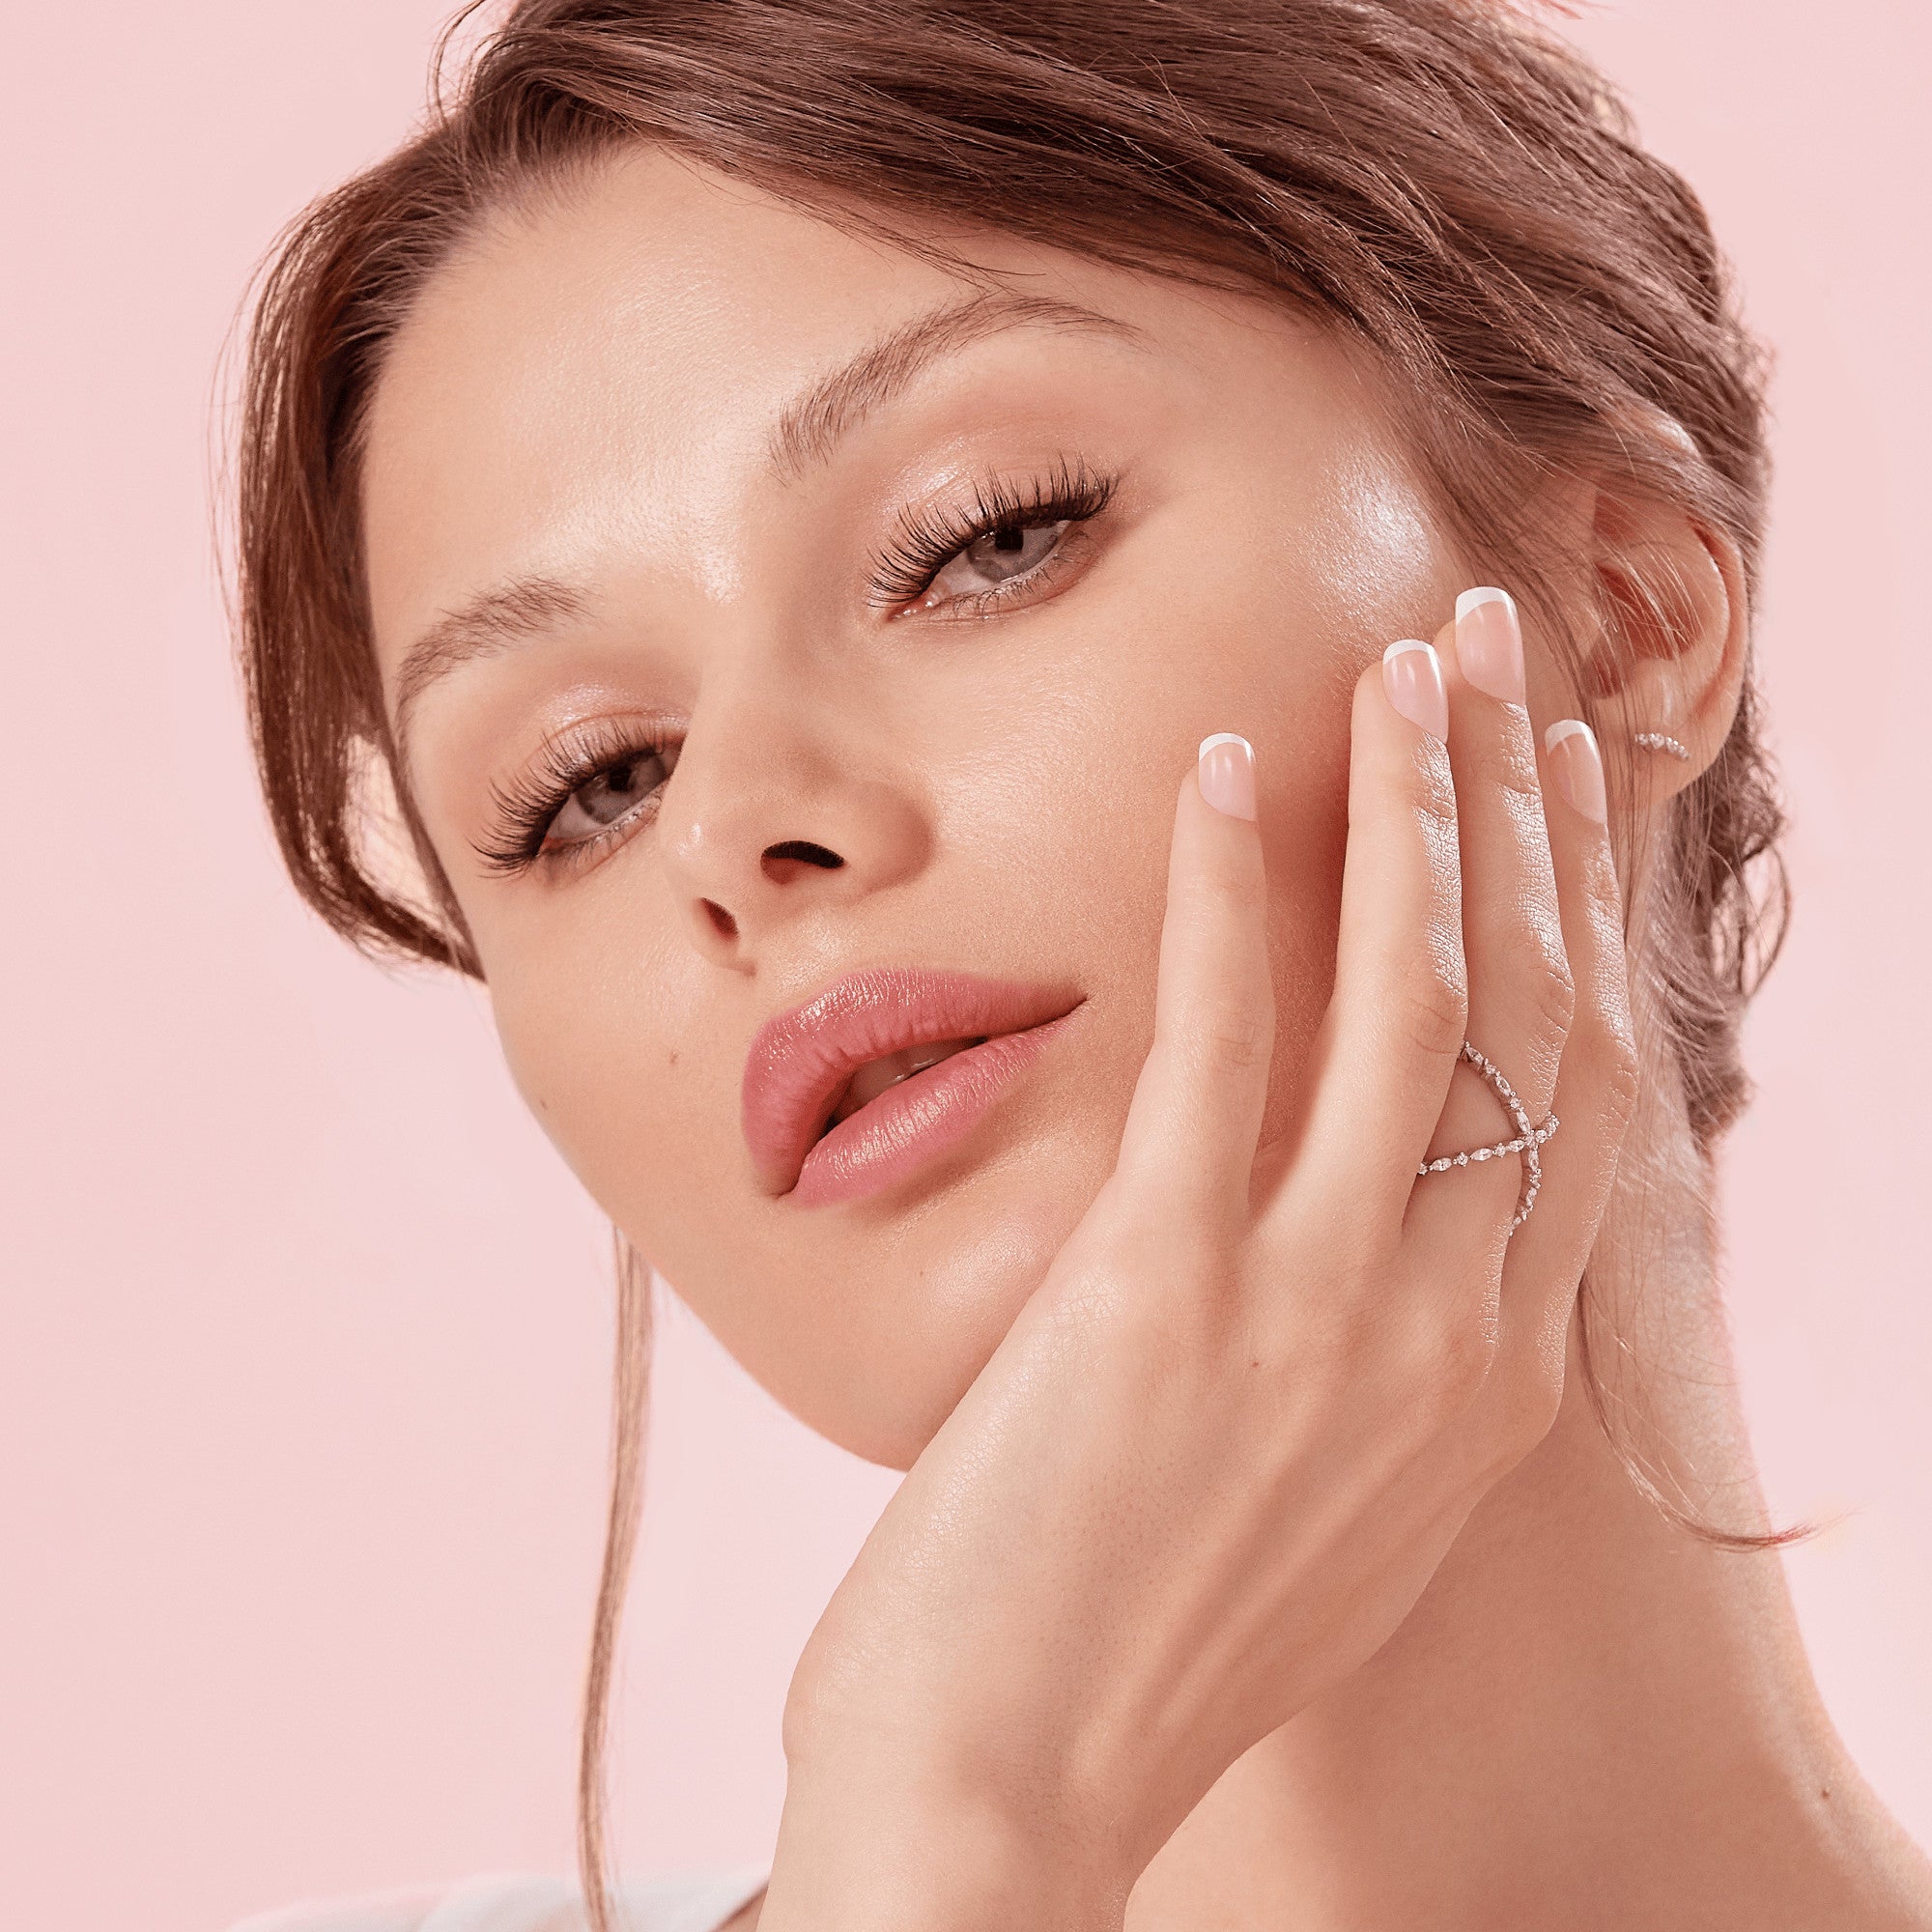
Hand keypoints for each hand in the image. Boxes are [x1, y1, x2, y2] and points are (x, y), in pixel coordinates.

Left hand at [758, 595, 1639, 1931]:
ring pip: (1420, 998)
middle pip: (1532, 1011)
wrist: (1005, 1794)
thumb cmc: (1139, 1643)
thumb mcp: (1321, 1501)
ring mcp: (1325, 1311)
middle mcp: (1454, 1335)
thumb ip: (1375, 1356)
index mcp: (1497, 1385)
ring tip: (1396, 662)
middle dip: (1524, 810)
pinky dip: (1232, 887)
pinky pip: (1228, 1043)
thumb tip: (1353, 1218)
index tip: (1555, 784)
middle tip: (1494, 653)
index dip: (1581, 912)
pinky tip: (1218, 767)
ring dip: (1416, 803)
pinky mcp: (1170, 1291)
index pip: (1581, 1095)